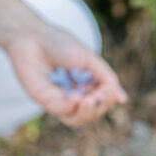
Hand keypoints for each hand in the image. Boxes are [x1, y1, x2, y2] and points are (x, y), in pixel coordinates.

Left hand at [7, 28, 127, 128]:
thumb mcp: (89, 58)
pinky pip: (61, 111)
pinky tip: (74, 98)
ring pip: (77, 119)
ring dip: (86, 114)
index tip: (106, 89)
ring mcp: (60, 99)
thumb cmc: (60, 43)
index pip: (103, 100)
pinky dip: (71, 107)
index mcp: (88, 82)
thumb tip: (123, 99)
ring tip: (87, 102)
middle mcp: (75, 93)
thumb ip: (106, 78)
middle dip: (98, 108)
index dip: (107, 99)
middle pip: (92, 113)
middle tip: (97, 98)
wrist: (32, 37)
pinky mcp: (46, 101)